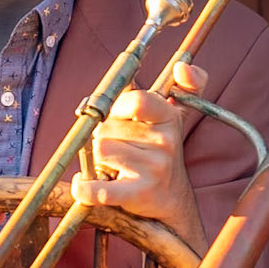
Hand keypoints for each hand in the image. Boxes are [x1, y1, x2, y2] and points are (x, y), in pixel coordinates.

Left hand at [70, 60, 208, 248]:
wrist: (171, 200)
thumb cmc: (160, 152)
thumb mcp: (174, 116)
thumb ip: (185, 85)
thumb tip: (183, 67)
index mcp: (169, 119)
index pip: (137, 100)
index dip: (117, 109)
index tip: (118, 119)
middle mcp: (166, 143)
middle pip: (107, 128)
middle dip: (103, 137)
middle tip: (117, 148)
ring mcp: (153, 169)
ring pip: (99, 151)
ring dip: (97, 160)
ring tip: (113, 166)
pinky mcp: (137, 194)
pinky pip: (97, 188)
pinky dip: (84, 188)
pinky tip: (84, 184)